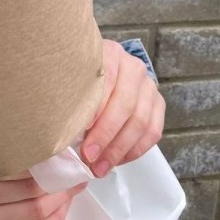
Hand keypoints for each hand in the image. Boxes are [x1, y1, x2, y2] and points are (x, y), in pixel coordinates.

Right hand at [0, 151, 85, 219]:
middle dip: (60, 183)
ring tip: (74, 185)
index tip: (60, 149)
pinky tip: (60, 204)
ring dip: (61, 202)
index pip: (15, 169)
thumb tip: (18, 116)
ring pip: (35, 216)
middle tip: (77, 168)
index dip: (42, 161)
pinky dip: (51, 218)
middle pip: (31, 196)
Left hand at [80, 39, 164, 177]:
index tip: (80, 131)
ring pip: (141, 122)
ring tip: (99, 166)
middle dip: (106, 136)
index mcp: (110, 52)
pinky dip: (134, 151)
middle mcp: (133, 66)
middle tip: (89, 156)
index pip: (106, 82)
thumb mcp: (72, 74)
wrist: (98, 67)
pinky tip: (116, 160)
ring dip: (119, 149)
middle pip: (125, 105)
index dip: (95, 109)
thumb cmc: (79, 74)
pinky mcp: (158, 103)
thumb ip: (71, 92)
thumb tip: (62, 125)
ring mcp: (148, 85)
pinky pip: (153, 132)